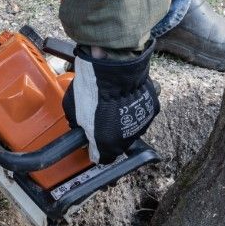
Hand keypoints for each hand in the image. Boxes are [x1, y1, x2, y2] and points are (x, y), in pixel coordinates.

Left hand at [63, 41, 159, 163]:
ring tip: (114, 105)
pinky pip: (141, 112)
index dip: (96, 150)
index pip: (103, 158)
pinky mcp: (151, 108)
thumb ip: (78, 124)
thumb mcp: (73, 109)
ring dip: (123, 121)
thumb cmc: (93, 87)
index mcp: (107, 144)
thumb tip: (78, 125)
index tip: (92, 142)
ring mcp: (142, 124)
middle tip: (101, 118)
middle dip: (109, 134)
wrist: (114, 66)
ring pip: (131, 128)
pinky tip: (126, 97)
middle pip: (118, 144)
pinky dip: (135, 108)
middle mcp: (127, 139)